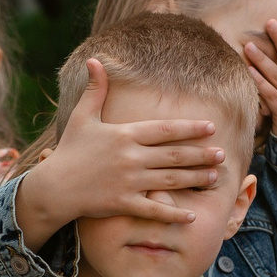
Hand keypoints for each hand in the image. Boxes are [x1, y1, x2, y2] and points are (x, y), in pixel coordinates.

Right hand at [12, 59, 225, 248]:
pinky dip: (174, 213)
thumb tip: (94, 60)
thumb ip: (94, 90)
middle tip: (223, 154)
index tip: (211, 128)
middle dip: (201, 154)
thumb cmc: (69, 151)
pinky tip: (193, 215)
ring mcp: (128, 182)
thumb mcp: (81, 117)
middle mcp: (130, 157)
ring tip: (214, 177)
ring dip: (195, 179)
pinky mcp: (123, 203)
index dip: (190, 128)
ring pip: (170, 180)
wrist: (53, 187)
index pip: (165, 129)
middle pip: (174, 155)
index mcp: (124, 135)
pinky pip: (154, 210)